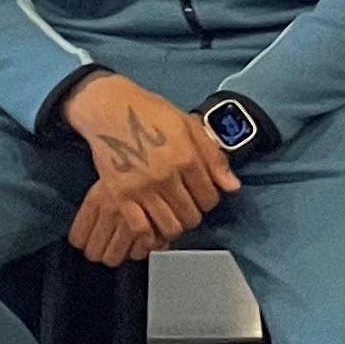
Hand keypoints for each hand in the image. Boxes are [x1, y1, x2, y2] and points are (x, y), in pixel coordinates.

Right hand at [63, 71, 237, 266]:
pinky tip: (151, 224)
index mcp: (187, 157)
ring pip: (169, 226)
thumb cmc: (153, 114)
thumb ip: (213, 157)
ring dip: (174, 226)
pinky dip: (150, 233)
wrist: (111, 109)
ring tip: (170, 216)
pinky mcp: (119, 196)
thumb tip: (233, 187)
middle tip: (185, 207)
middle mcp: (167, 176)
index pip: (209, 197)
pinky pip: (141, 229)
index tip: (201, 197)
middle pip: (191, 215)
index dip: (209, 201)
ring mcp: (142, 188)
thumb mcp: (189, 127)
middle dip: (193, 215)